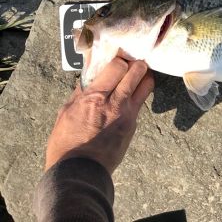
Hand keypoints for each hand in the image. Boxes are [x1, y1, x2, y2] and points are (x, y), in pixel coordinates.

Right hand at [45, 57, 153, 173]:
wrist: (81, 173)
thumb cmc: (67, 143)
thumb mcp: (66, 112)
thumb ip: (80, 91)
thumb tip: (89, 74)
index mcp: (95, 97)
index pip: (118, 66)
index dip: (120, 58)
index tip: (117, 57)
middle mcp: (116, 103)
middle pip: (138, 71)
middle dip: (137, 63)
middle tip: (131, 62)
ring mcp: (129, 115)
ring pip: (147, 85)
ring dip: (143, 77)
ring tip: (136, 76)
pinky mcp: (134, 125)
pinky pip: (141, 102)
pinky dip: (138, 95)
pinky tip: (130, 95)